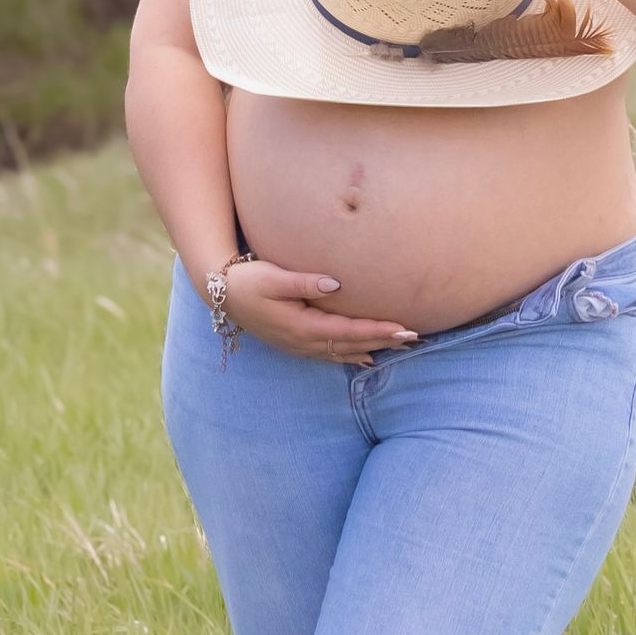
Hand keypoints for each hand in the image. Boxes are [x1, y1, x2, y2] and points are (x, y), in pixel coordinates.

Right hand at [223, 259, 417, 366]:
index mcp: (301, 326)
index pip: (348, 332)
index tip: (403, 328)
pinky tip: (366, 357)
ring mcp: (298, 346)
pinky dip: (351, 357)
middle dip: (383, 341)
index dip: (377, 330)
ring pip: (342, 353)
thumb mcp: (274, 277)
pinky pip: (329, 355)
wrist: (221, 294)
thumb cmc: (248, 280)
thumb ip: (306, 282)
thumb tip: (336, 284)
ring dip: (371, 349)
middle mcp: (302, 342)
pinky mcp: (294, 344)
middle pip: (351, 346)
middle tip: (414, 338)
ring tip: (399, 347)